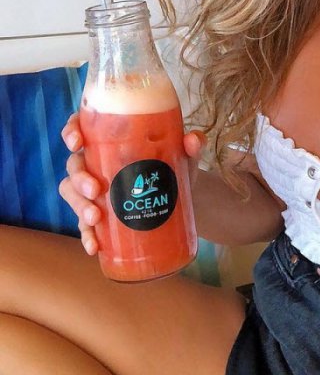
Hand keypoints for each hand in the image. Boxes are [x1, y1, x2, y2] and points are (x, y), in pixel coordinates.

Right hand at [58, 112, 206, 255]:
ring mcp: (94, 190)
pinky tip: (94, 246)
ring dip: (79, 206)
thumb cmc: (175, 166)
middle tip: (96, 190)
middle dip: (79, 178)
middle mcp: (96, 162)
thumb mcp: (184, 154)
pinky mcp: (100, 216)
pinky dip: (87, 236)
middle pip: (74, 165)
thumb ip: (191, 144)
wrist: (183, 199)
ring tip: (95, 218)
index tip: (76, 142)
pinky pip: (84, 225)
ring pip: (72, 194)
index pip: (81, 127)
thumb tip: (193, 140)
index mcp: (110, 139)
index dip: (71, 131)